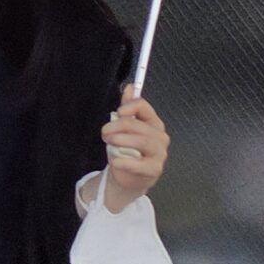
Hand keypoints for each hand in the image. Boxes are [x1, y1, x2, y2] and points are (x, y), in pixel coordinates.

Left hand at [101, 87, 169, 206]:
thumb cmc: (127, 149)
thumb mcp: (126, 127)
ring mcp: (159, 154)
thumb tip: (130, 87)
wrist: (129, 176)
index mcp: (153, 123)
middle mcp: (159, 137)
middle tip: (104, 133)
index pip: (143, 107)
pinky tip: (116, 162)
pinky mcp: (154, 169)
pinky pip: (139, 164)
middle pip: (136, 124)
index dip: (127, 107)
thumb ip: (128, 108)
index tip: (117, 113)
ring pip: (141, 141)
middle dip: (116, 127)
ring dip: (120, 140)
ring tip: (110, 143)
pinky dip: (124, 162)